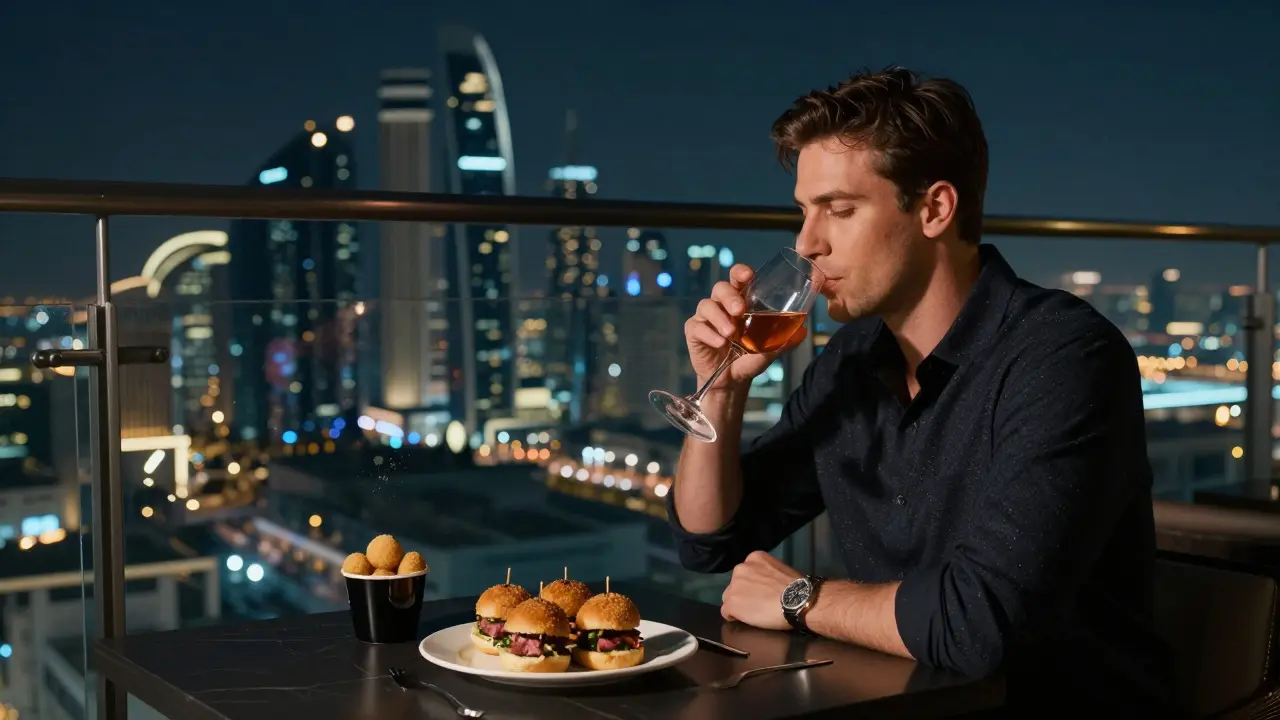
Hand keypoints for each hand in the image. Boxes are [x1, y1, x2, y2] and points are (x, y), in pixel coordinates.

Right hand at [685, 264, 807, 389]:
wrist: (731, 382)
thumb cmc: (748, 359)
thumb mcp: (768, 350)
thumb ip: (783, 340)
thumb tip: (803, 332)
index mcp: (740, 302)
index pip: (738, 279)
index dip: (740, 272)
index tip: (748, 275)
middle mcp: (721, 306)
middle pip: (720, 288)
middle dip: (729, 296)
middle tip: (739, 310)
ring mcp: (706, 318)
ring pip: (706, 305)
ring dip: (719, 317)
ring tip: (730, 333)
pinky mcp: (693, 332)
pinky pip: (696, 326)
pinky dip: (709, 334)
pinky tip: (719, 343)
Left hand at [720, 551, 802, 630]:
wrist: (797, 600)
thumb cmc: (796, 587)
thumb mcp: (780, 570)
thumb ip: (767, 574)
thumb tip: (766, 584)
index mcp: (754, 558)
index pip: (746, 573)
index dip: (752, 585)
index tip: (761, 592)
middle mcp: (740, 568)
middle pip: (736, 584)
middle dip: (744, 593)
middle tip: (758, 603)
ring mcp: (734, 586)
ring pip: (730, 597)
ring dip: (739, 604)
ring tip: (753, 613)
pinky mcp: (732, 603)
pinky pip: (726, 612)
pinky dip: (733, 617)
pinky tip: (745, 620)